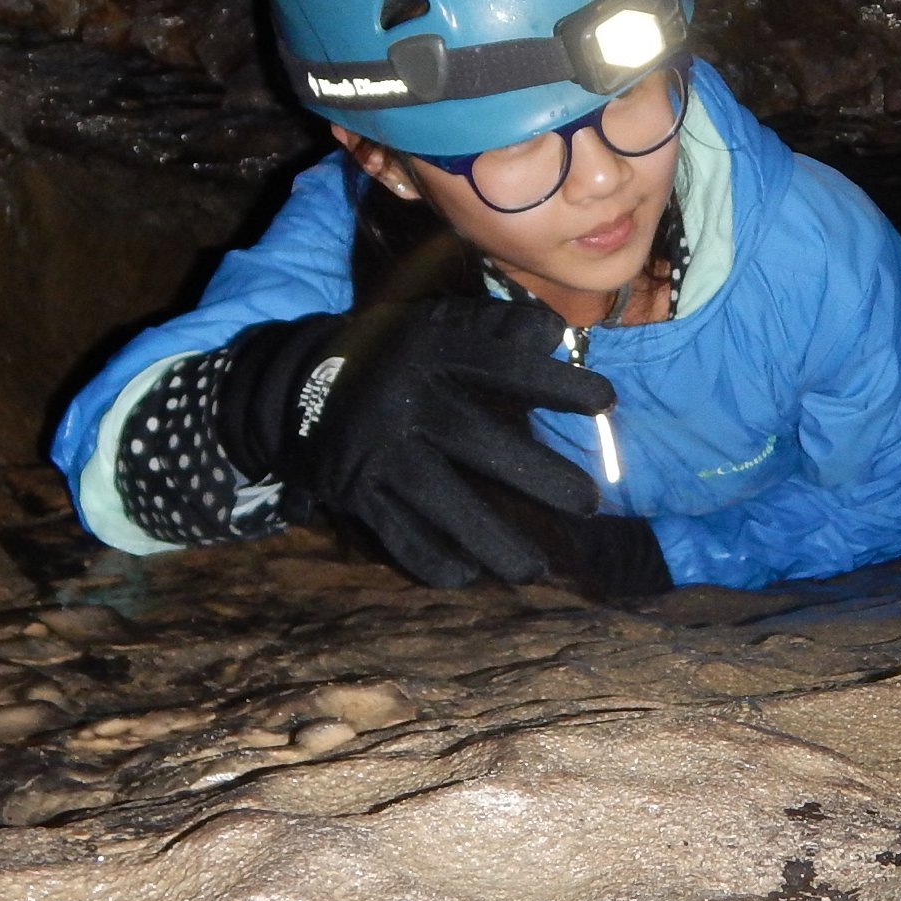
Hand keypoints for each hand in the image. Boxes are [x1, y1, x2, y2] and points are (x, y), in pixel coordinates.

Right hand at [222, 298, 613, 586]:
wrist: (295, 388)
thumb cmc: (391, 357)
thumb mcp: (434, 325)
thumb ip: (493, 327)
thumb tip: (554, 333)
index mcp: (428, 352)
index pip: (500, 365)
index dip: (553, 383)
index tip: (606, 402)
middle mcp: (402, 401)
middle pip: (477, 440)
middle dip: (537, 475)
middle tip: (589, 503)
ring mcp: (376, 451)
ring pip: (439, 502)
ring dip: (491, 540)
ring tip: (535, 569)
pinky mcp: (355, 491)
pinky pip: (396, 534)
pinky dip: (430, 560)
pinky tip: (466, 575)